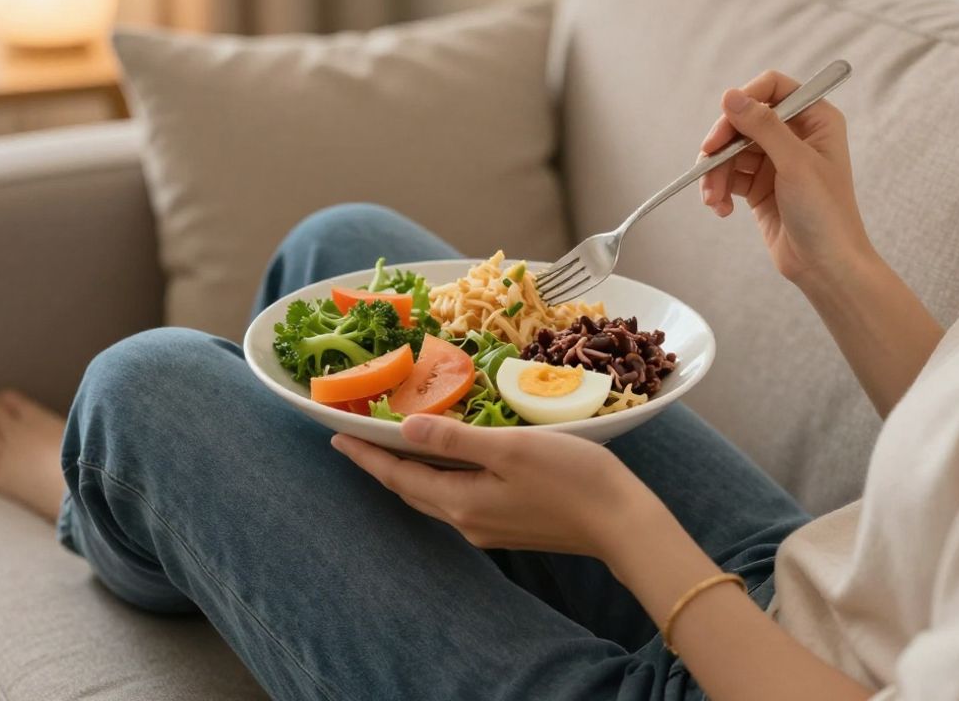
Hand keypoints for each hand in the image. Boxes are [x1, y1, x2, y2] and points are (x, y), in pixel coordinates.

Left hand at [331, 414, 659, 558]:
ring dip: (409, 474)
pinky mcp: (510, 526)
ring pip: (434, 497)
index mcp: (461, 503)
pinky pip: (458, 500)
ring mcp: (489, 528)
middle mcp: (468, 522)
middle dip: (380, 466)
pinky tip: (446, 464)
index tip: (335, 437)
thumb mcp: (509, 449)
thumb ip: (456, 440)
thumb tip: (406, 430)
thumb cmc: (571, 479)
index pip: (398, 477)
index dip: (366, 456)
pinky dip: (440, 479)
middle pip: (411, 490)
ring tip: (391, 448)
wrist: (622, 524)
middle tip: (354, 440)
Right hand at [698, 69, 873, 286]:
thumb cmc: (826, 214)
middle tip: (706, 163)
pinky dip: (719, 190)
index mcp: (815, 119)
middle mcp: (795, 135)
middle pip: (743, 120)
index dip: (746, 99)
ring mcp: (775, 161)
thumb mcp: (795, 163)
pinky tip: (721, 209)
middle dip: (722, 144)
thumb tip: (730, 96)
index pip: (773, 88)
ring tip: (712, 199)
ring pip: (730, 150)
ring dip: (715, 174)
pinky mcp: (759, 186)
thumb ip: (763, 126)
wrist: (826, 266)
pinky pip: (728, 176)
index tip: (725, 121)